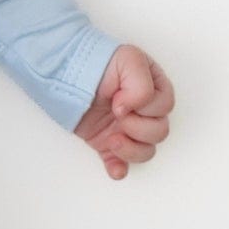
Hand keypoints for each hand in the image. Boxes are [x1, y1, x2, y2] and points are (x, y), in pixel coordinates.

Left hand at [75, 44, 173, 180]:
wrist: (64, 71)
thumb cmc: (97, 60)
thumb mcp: (128, 59)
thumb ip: (142, 85)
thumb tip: (131, 110)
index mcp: (153, 89)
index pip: (165, 107)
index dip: (146, 106)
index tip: (120, 99)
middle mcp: (142, 111)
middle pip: (160, 132)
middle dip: (139, 128)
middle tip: (116, 115)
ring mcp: (125, 128)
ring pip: (146, 151)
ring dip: (131, 150)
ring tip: (111, 139)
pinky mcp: (107, 143)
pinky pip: (121, 163)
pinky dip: (119, 168)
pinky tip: (115, 169)